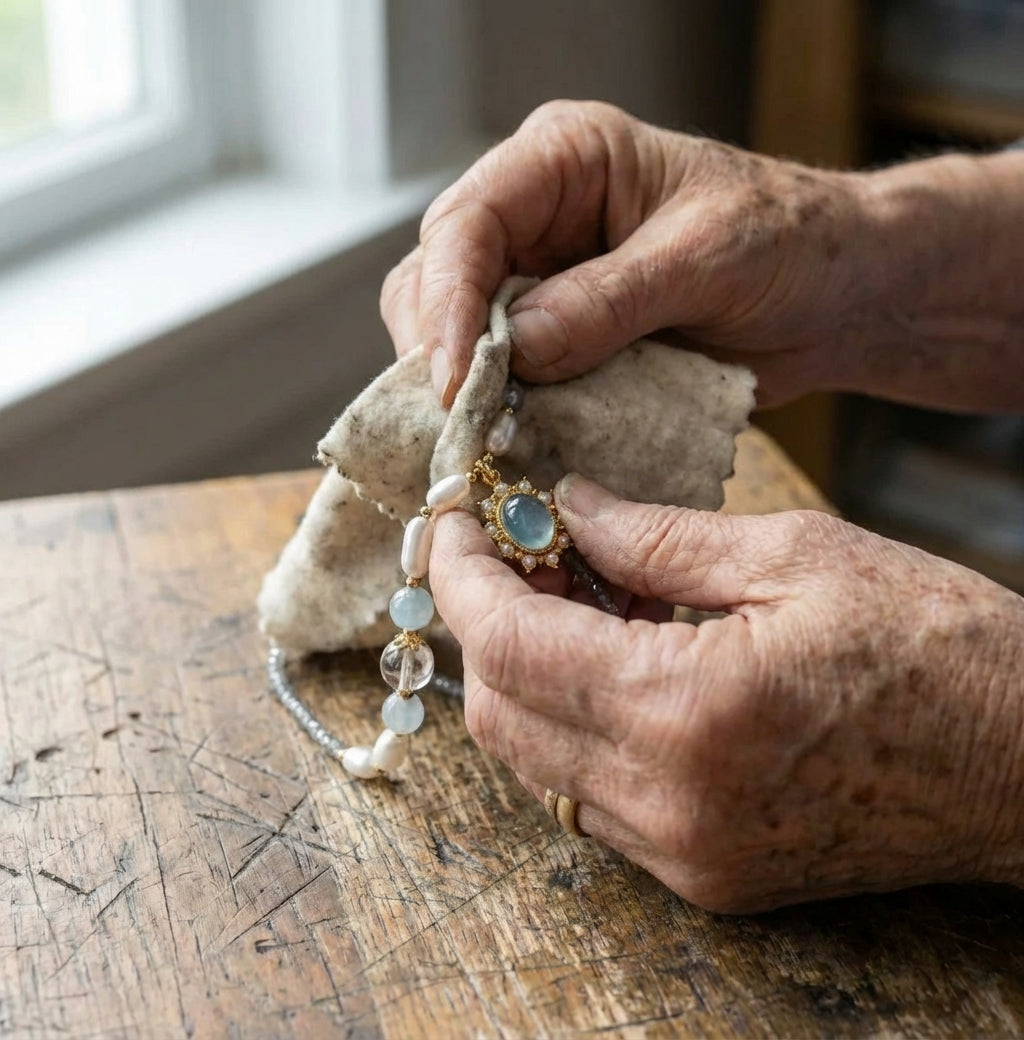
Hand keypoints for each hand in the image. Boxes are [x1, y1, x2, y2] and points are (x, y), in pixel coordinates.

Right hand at [382, 100, 1023, 412]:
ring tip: (490, 439)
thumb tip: (514, 350)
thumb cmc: (790, 244)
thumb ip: (608, 301)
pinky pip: (507, 378)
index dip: (448, 302)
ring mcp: (543, 282)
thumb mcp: (706, 258)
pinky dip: (506, 414)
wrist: (835, 296)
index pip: (468, 222)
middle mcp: (537, 217)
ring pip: (460, 337)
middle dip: (443, 353)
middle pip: (438, 280)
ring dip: (470, 391)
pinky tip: (518, 443)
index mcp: (565, 160)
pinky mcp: (559, 341)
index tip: (455, 379)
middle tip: (464, 424)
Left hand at [430, 477, 1023, 911]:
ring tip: (576, 593)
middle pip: (500, 712)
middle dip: (486, 621)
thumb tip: (567, 507)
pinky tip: (615, 656)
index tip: (454, 523)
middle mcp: (668, 803)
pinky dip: (574, 720)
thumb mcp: (794, 553)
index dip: (462, 576)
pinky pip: (589, 795)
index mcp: (688, 711)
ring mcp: (683, 854)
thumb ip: (655, 533)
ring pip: (535, 761)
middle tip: (519, 549)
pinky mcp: (704, 874)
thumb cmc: (937, 647)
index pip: (508, 645)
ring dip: (527, 670)